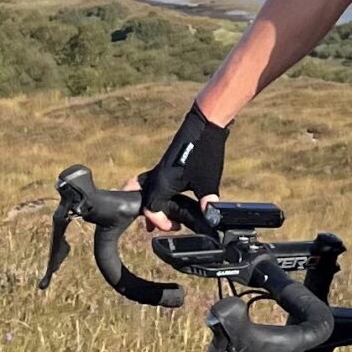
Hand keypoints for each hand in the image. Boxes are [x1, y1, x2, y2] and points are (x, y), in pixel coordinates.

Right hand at [133, 104, 227, 230]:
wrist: (205, 124)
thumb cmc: (204, 150)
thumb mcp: (208, 181)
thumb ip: (207, 202)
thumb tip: (210, 217)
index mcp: (163, 183)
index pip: (150, 209)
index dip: (160, 222)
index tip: (175, 226)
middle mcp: (157, 176)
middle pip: (142, 199)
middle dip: (146, 214)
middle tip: (152, 227)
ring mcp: (161, 169)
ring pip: (145, 189)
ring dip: (147, 203)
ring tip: (153, 216)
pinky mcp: (167, 164)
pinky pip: (153, 182)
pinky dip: (154, 193)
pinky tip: (167, 197)